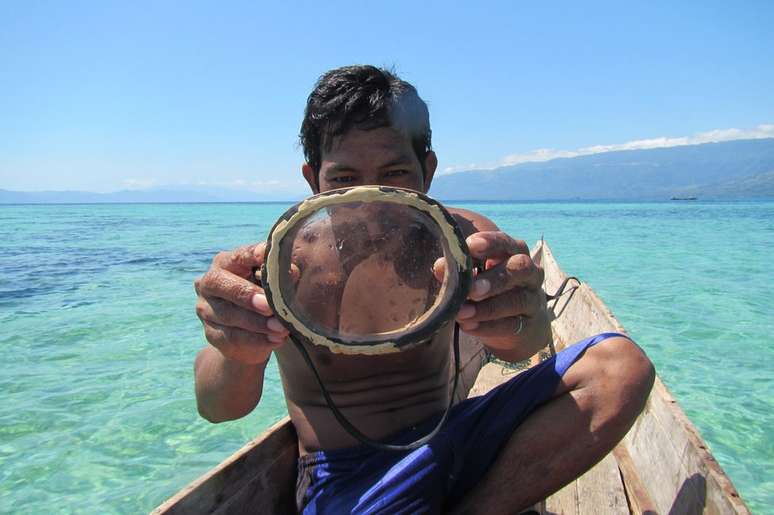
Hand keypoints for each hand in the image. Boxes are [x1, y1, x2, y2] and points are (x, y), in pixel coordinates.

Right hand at [194, 242, 289, 364]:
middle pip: (220, 284)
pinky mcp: (211, 333)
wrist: (252, 335)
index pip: (238, 255)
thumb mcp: (275, 285)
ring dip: (257, 323)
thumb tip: (292, 272)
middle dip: (247, 294)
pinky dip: (256, 340)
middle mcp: (210, 282)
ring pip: (228, 315)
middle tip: (269, 305)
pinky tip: (275, 339)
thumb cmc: (264, 298)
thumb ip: (281, 277)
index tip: (265, 255)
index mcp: (227, 262)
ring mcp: (206, 309)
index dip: (251, 255)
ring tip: (281, 328)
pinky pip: (231, 337)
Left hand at [453, 232, 548, 356]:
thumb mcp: (476, 276)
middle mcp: (529, 273)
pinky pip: (512, 325)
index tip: (471, 246)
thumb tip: (440, 266)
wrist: (518, 324)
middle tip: (470, 289)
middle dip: (494, 278)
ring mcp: (532, 299)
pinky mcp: (530, 325)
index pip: (506, 242)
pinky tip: (468, 327)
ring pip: (517, 300)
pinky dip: (488, 327)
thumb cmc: (492, 289)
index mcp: (514, 252)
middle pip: (520, 268)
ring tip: (461, 313)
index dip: (491, 242)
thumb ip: (460, 270)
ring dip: (487, 307)